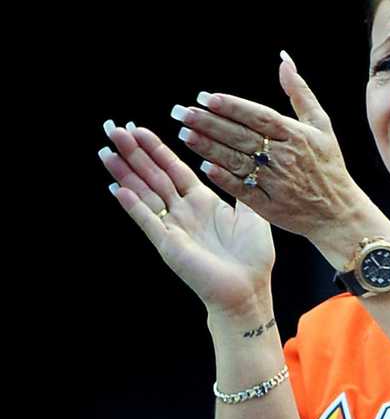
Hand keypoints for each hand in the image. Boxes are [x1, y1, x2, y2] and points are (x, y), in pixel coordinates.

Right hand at [100, 123, 274, 319]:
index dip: (157, 149)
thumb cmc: (253, 256)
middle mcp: (184, 211)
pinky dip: (133, 205)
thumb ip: (241, 188)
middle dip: (134, 153)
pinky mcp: (168, 244)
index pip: (174, 169)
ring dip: (125, 173)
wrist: (248, 289)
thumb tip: (241, 162)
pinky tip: (118, 189)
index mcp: (203, 202)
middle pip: (153, 175)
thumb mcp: (251, 214)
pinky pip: (148, 220)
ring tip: (106, 151)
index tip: (138, 129)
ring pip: (144, 193)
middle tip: (113, 129)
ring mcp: (173, 227)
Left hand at [174, 52, 387, 244]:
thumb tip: (284, 61)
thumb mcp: (322, 125)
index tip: (207, 98)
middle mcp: (285, 158)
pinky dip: (225, 179)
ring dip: (210, 148)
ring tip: (185, 135)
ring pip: (237, 161)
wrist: (339, 211)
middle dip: (211, 124)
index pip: (260, 117)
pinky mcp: (270, 206)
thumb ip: (300, 92)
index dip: (233, 107)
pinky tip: (205, 168)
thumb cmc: (328, 165)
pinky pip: (243, 190)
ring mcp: (277, 183)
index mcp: (297, 136)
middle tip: (184, 113)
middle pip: (242, 137)